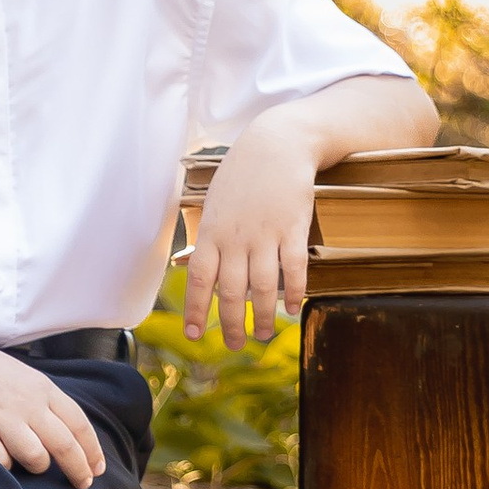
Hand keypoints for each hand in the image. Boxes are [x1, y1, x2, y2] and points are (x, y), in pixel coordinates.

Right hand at [0, 331, 105, 482]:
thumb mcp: (20, 374)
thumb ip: (42, 400)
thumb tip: (68, 433)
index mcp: (41, 387)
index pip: (79, 423)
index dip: (92, 450)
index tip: (96, 468)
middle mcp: (25, 403)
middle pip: (65, 445)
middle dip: (78, 469)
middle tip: (82, 484)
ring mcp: (0, 417)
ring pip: (36, 458)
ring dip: (38, 466)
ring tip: (32, 464)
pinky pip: (1, 462)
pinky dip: (4, 466)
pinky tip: (0, 458)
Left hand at [184, 123, 317, 348]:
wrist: (277, 143)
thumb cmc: (243, 174)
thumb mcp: (216, 203)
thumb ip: (210, 237)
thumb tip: (202, 272)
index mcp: (213, 231)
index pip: (200, 279)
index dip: (196, 309)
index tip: (195, 335)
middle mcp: (237, 237)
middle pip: (232, 291)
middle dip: (232, 324)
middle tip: (236, 345)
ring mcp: (266, 233)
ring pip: (262, 286)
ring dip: (262, 316)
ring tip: (262, 335)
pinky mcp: (293, 228)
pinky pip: (294, 269)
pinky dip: (293, 292)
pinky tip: (291, 309)